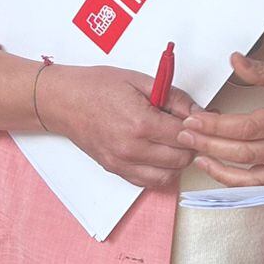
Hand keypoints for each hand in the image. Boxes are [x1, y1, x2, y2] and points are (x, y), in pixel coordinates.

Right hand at [41, 64, 198, 191]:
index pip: (186, 136)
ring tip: (173, 142)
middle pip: (181, 159)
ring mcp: (123, 163)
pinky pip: (148, 182)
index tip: (200, 119)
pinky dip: (160, 171)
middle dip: (191, 144)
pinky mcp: (115, 169)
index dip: (198, 127)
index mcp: (141, 123)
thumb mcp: (140, 81)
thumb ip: (174, 98)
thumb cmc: (97, 87)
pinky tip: (159, 154)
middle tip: (188, 129)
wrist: (63, 101)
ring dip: (177, 161)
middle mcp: (132, 149)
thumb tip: (199, 112)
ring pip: (168, 176)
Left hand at [178, 54, 263, 187]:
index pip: (247, 127)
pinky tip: (216, 168)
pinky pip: (258, 185)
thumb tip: (233, 60)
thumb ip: (261, 70)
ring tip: (195, 153)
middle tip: (185, 134)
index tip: (194, 119)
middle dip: (209, 144)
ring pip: (248, 175)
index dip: (216, 126)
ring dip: (217, 167)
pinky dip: (234, 180)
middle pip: (243, 152)